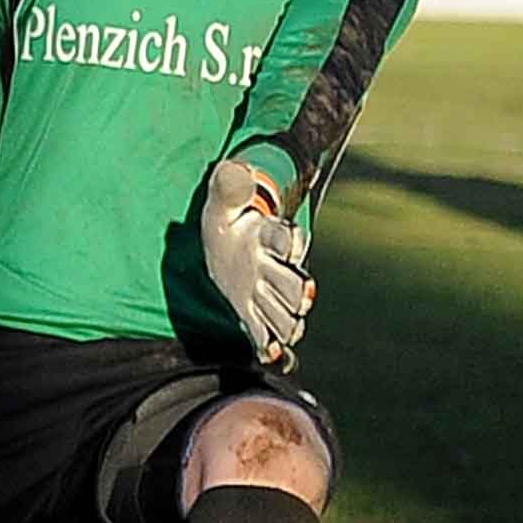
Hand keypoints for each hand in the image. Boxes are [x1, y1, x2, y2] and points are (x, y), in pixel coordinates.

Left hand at [195, 159, 313, 366]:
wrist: (225, 247)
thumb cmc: (228, 223)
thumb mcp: (222, 203)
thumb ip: (230, 187)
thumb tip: (236, 168)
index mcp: (269, 237)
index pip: (287, 239)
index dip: (291, 242)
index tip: (289, 244)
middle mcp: (275, 268)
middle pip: (295, 283)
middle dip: (296, 290)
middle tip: (301, 294)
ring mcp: (267, 293)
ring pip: (288, 313)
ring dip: (286, 319)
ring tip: (283, 324)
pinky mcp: (255, 313)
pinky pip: (267, 333)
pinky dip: (270, 344)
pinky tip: (267, 354)